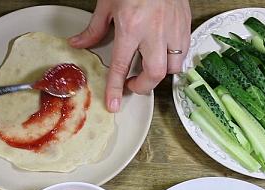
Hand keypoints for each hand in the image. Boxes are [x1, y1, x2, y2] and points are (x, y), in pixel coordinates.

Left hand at [69, 0, 190, 111]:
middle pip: (153, 74)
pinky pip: (184, 52)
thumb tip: (79, 43)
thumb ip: (94, 29)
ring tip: (149, 68)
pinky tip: (164, 54)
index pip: (120, 66)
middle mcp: (154, 32)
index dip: (116, 88)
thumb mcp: (107, 3)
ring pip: (173, 67)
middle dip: (142, 86)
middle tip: (132, 84)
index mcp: (131, 27)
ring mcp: (173, 29)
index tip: (114, 104)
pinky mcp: (185, 24)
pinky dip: (174, 59)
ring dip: (160, 73)